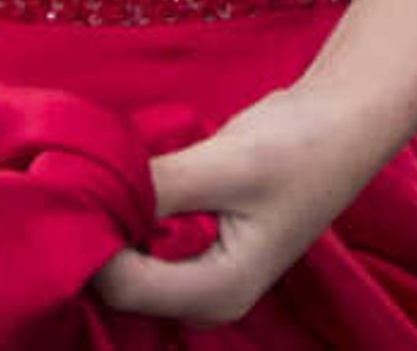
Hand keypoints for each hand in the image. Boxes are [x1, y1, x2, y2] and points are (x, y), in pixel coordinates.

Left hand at [90, 81, 398, 329]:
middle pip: (120, 283)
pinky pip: (144, 244)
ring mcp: (203, 277)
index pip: (122, 285)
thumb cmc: (302, 144)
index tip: (69, 184)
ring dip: (111, 222)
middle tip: (75, 175)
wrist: (347, 118)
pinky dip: (128, 214)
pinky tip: (121, 178)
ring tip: (95, 172)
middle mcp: (206, 299)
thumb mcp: (229, 163)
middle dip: (97, 234)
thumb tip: (84, 196)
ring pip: (128, 262)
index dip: (90, 240)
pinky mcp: (199, 250)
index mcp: (218, 293)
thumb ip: (159, 187)